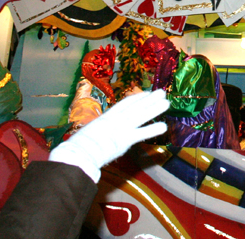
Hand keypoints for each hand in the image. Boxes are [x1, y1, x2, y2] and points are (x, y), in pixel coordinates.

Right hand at [49, 89, 169, 181]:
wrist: (79, 152)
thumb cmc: (78, 146)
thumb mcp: (89, 132)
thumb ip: (98, 130)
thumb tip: (100, 132)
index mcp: (106, 117)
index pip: (125, 103)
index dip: (137, 97)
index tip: (146, 93)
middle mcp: (116, 119)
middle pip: (136, 106)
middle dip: (149, 99)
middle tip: (161, 92)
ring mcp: (121, 128)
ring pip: (141, 115)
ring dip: (154, 109)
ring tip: (166, 103)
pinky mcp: (125, 139)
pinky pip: (142, 133)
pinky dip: (153, 129)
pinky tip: (164, 126)